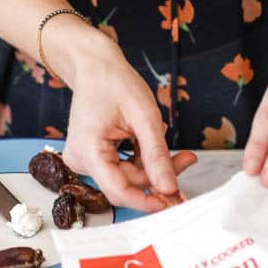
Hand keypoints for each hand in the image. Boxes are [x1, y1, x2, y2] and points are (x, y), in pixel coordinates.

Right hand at [62, 43, 196, 210]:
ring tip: (174, 147)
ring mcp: (85, 159)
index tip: (173, 201)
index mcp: (87, 150)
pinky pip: (122, 167)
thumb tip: (169, 188)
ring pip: (127, 176)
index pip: (118, 191)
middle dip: (158, 174)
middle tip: (187, 159)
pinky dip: (142, 159)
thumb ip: (156, 155)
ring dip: (153, 166)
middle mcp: (80, 159)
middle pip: (127, 183)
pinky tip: (151, 142)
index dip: (148, 201)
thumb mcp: (144, 117)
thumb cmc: (114, 82)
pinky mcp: (93, 156)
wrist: (95, 65)